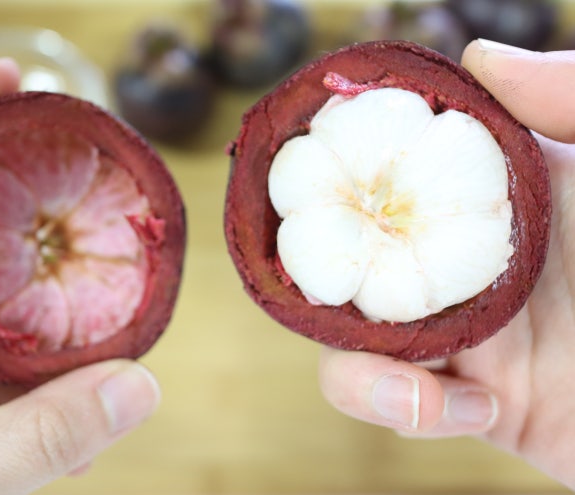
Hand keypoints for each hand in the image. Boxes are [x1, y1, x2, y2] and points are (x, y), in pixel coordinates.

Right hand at [318, 39, 574, 488]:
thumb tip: (477, 56)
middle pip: (349, 250)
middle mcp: (461, 259)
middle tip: (321, 274)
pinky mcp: (466, 402)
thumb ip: (568, 96)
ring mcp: (459, 332)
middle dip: (318, 263)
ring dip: (357, 362)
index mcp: (491, 196)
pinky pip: (397, 405)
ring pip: (351, 336)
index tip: (303, 159)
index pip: (391, 164)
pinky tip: (481, 410)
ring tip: (416, 383)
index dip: (338, 156)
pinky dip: (407, 408)